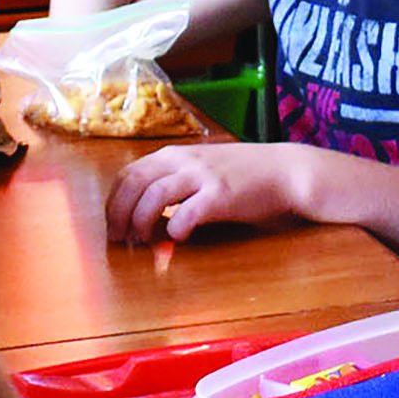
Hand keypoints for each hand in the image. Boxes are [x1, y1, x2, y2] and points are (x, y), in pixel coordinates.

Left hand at [103, 143, 297, 244]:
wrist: (285, 171)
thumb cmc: (241, 175)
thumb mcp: (201, 170)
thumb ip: (173, 185)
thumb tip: (142, 214)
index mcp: (173, 154)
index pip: (128, 174)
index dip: (114, 202)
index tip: (113, 225)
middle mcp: (183, 160)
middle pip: (133, 184)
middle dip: (119, 215)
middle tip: (120, 239)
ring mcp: (202, 176)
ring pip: (153, 197)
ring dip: (141, 223)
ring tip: (143, 242)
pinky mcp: (220, 195)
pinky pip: (186, 213)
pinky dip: (174, 229)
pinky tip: (179, 237)